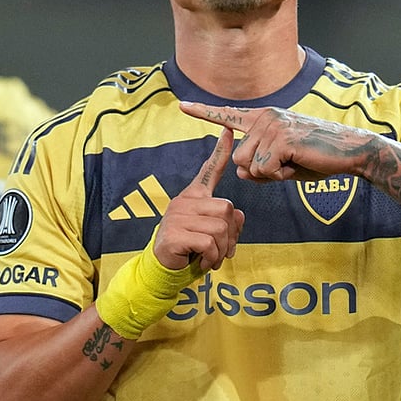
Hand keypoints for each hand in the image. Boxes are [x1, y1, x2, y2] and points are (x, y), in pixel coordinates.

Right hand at [154, 127, 244, 270]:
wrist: (162, 269)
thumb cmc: (189, 249)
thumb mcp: (212, 233)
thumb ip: (227, 221)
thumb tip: (238, 216)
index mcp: (193, 197)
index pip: (209, 170)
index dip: (220, 152)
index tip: (228, 131)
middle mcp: (184, 201)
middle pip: (227, 209)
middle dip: (231, 235)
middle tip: (222, 250)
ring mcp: (177, 216)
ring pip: (220, 228)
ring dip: (221, 250)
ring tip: (212, 258)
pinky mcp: (174, 234)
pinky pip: (208, 243)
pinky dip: (212, 257)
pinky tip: (203, 262)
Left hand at [179, 101, 377, 182]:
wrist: (349, 151)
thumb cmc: (317, 157)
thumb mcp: (282, 163)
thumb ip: (259, 166)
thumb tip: (242, 172)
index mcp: (264, 118)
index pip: (228, 116)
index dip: (203, 112)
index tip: (182, 105)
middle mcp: (265, 117)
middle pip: (239, 159)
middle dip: (261, 172)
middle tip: (287, 164)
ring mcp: (273, 125)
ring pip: (250, 165)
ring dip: (271, 174)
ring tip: (294, 161)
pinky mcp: (281, 138)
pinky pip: (265, 169)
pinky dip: (280, 175)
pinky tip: (298, 163)